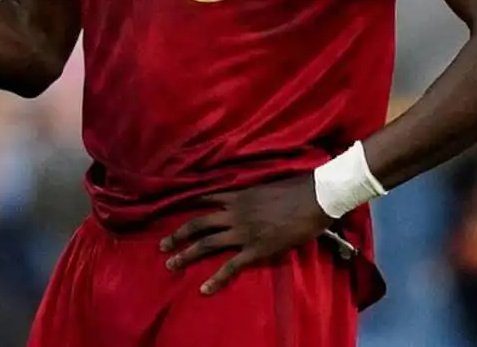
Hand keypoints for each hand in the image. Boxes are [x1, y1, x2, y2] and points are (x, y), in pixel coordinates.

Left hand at [158, 176, 332, 294]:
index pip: (204, 199)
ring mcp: (243, 232)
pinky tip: (204, 289)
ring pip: (206, 244)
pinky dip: (216, 279)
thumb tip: (247, 196)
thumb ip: (250, 193)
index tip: (171, 213)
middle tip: (162, 245)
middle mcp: (233, 213)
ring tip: (170, 264)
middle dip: (177, 235)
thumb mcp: (265, 185)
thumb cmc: (295, 189)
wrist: (314, 199)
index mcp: (236, 196)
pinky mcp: (256, 249)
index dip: (186, 207)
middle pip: (197, 224)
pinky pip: (231, 266)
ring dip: (186, 255)